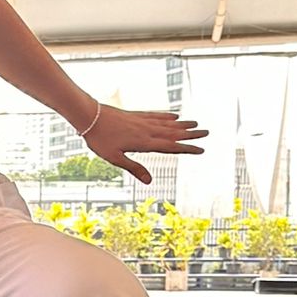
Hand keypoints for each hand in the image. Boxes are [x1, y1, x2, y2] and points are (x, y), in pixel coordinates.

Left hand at [83, 106, 207, 184]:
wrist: (89, 116)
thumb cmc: (100, 139)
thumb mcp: (115, 158)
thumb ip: (134, 168)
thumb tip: (149, 181)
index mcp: (144, 143)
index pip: (170, 147)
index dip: (186, 149)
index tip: (201, 149)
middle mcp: (147, 130)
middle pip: (173, 133)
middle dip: (191, 134)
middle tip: (207, 132)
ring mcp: (142, 121)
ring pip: (167, 123)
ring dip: (183, 124)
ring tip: (196, 123)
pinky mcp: (136, 115)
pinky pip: (156, 115)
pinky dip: (167, 116)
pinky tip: (174, 115)